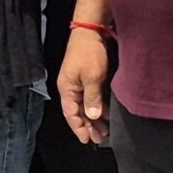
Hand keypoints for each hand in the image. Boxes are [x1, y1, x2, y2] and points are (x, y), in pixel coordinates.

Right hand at [58, 28, 113, 144]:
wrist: (90, 32)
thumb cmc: (89, 53)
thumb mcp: (92, 77)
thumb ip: (92, 98)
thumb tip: (92, 116)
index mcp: (67, 89)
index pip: (71, 114)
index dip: (79, 128)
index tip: (87, 140)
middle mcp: (70, 88)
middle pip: (78, 112)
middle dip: (88, 126)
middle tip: (100, 139)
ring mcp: (78, 83)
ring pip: (85, 106)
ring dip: (94, 118)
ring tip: (104, 130)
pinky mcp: (86, 78)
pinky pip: (90, 98)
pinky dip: (97, 107)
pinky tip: (105, 114)